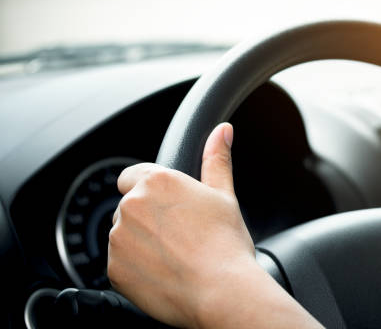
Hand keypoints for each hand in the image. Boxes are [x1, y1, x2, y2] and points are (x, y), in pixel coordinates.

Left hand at [108, 123, 321, 328]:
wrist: (221, 291)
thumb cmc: (226, 244)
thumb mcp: (224, 195)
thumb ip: (216, 159)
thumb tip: (222, 131)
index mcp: (157, 181)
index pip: (132, 175)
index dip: (150, 191)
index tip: (168, 208)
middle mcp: (132, 205)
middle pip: (130, 207)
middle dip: (147, 218)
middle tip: (179, 235)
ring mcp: (119, 238)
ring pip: (124, 235)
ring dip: (140, 242)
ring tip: (173, 256)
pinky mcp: (114, 269)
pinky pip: (120, 263)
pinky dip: (136, 268)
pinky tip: (164, 272)